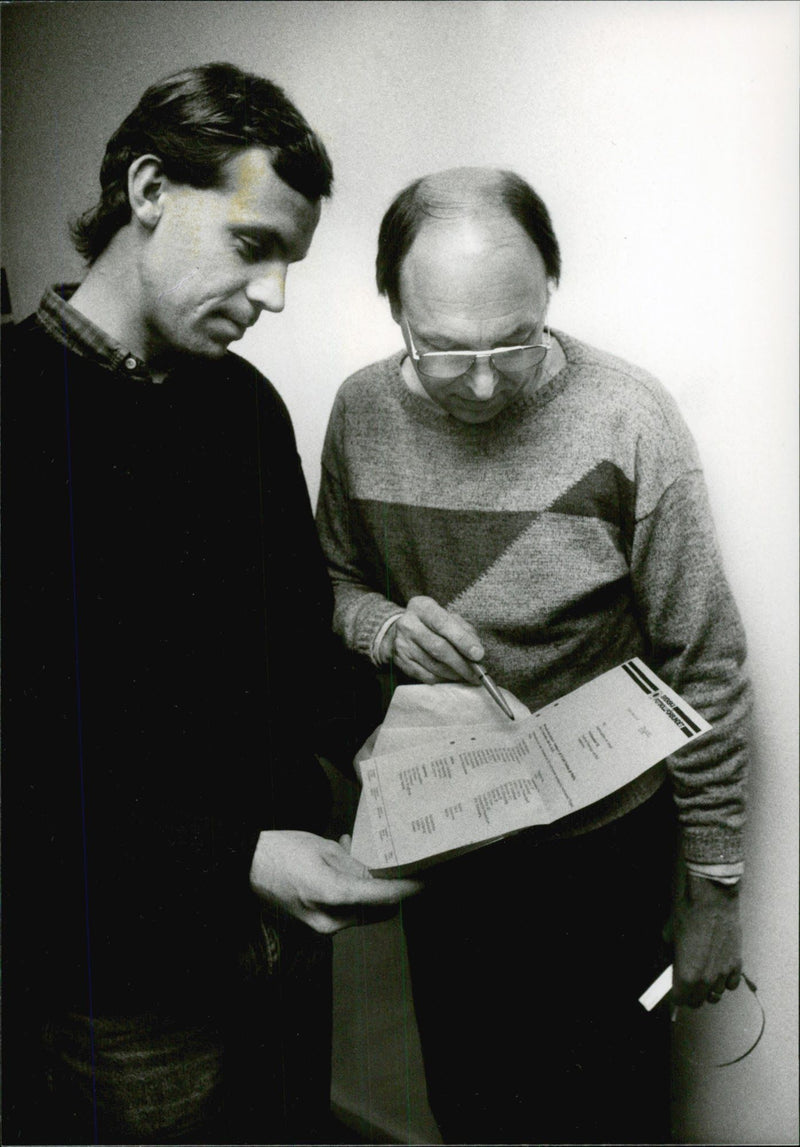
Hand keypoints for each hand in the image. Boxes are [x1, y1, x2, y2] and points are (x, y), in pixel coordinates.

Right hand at [249, 830, 421, 934]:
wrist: (247, 867)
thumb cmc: (283, 852)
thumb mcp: (324, 850)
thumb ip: (356, 866)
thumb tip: (382, 877)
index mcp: (333, 895)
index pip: (384, 898)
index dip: (409, 889)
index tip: (427, 879)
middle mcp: (331, 920)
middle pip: (378, 910)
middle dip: (394, 890)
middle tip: (401, 865)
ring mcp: (323, 926)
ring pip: (365, 911)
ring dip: (374, 889)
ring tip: (365, 857)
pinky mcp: (318, 923)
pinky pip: (348, 910)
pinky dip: (356, 892)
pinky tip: (347, 862)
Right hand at [381, 595, 484, 683]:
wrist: (399, 631)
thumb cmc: (431, 623)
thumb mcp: (446, 617)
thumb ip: (463, 629)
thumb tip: (477, 651)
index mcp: (421, 607)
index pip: (443, 624)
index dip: (462, 640)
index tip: (478, 654)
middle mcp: (408, 624)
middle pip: (438, 647)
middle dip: (461, 663)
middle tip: (477, 672)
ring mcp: (402, 644)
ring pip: (433, 665)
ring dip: (455, 674)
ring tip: (468, 676)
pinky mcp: (401, 662)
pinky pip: (426, 676)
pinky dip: (443, 679)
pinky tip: (452, 677)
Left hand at [671, 873, 742, 1007]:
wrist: (711, 901)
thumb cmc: (687, 915)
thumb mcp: (667, 936)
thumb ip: (667, 957)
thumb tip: (667, 965)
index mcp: (686, 975)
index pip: (679, 1000)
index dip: (674, 995)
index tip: (673, 990)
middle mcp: (705, 980)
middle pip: (697, 1002)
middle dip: (689, 995)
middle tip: (686, 984)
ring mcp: (723, 974)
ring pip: (715, 995)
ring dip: (708, 990)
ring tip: (703, 976)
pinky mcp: (736, 965)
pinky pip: (731, 985)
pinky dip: (725, 981)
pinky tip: (718, 970)